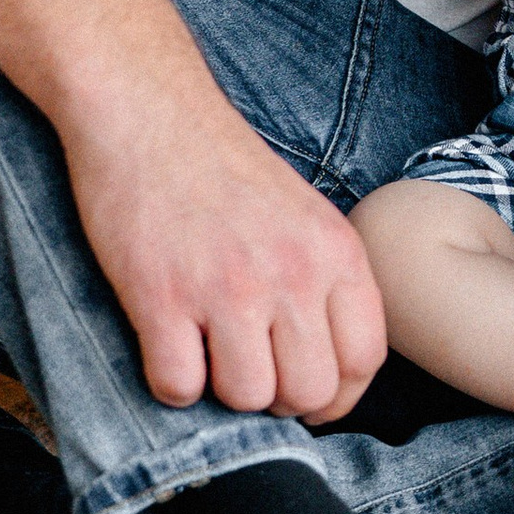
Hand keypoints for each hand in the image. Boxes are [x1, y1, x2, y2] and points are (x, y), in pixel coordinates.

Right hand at [62, 91, 387, 420]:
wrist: (149, 112)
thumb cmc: (224, 168)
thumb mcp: (306, 214)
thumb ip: (327, 281)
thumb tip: (330, 369)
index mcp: (335, 252)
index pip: (365, 360)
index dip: (337, 395)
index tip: (307, 395)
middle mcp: (291, 272)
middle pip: (310, 391)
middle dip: (280, 401)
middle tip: (250, 372)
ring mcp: (227, 286)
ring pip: (249, 398)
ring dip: (223, 392)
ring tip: (207, 353)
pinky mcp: (161, 296)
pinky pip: (179, 387)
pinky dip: (170, 384)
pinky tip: (167, 347)